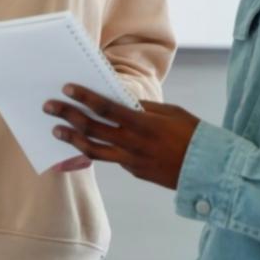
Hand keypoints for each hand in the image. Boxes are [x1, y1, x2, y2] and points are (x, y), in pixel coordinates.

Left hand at [43, 85, 201, 189]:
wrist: (211, 171)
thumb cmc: (194, 135)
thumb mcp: (171, 113)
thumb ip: (144, 108)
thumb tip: (122, 102)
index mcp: (143, 123)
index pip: (105, 107)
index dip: (83, 97)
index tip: (66, 88)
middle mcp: (133, 143)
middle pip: (92, 128)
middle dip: (67, 116)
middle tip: (48, 107)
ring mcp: (131, 160)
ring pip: (93, 149)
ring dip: (71, 139)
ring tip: (55, 131)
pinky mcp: (134, 172)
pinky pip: (111, 158)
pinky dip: (95, 149)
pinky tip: (84, 143)